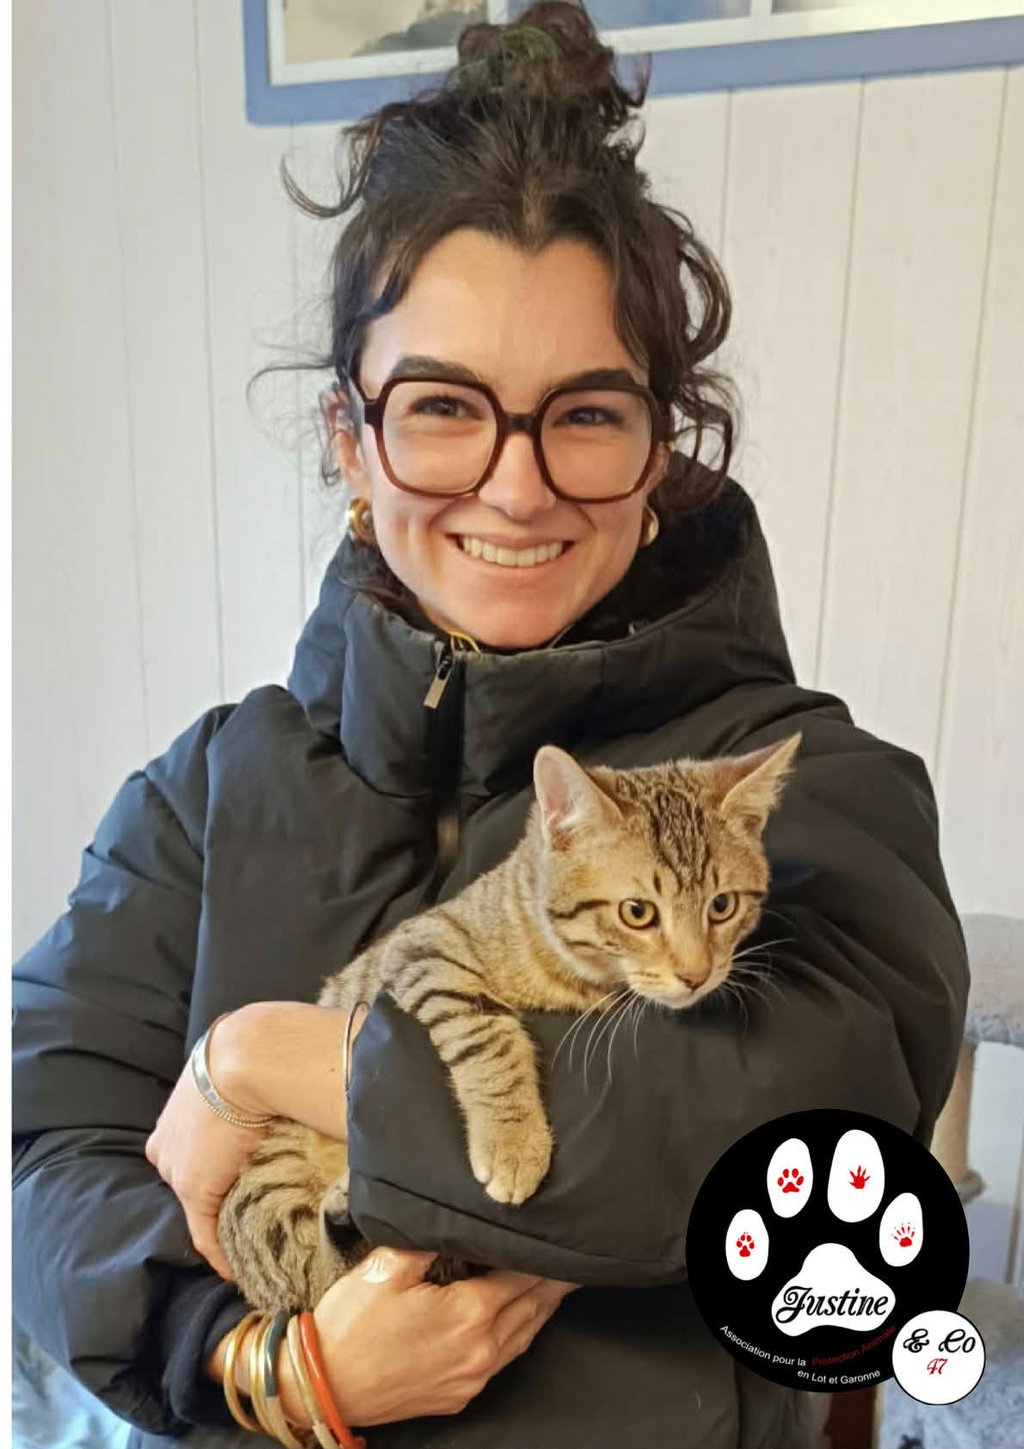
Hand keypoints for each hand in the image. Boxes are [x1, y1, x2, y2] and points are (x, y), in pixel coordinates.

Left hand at [146, 1005, 369, 1277]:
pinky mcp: (194, 1190)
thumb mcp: (250, 1050)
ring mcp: (177, 1165)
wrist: (252, 1055)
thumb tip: (301, 1063)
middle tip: (244, 1201)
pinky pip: (204, 1232)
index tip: (236, 1168)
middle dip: (213, 1184)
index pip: (192, 1139)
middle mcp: (168, 1135)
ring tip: (247, 1232)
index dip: (214, 1155)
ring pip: (196, 1200)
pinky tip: (237, 1269)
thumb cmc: (262, 1044)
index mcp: (182, 1099)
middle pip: (188, 1168)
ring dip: (219, 1216)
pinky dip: (220, 1253)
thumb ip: (261, 1066)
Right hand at [280, 1247, 577, 1426]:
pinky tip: (519, 1323)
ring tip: (558, 1287)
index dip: (542, 1258)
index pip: (523, 1279)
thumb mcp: (386, 1268)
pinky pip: (504, 1360)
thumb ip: (426, 1238)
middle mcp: (481, 1349)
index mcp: (470, 1313)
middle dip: (554, 1283)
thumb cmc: (352, 1324)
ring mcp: (472, 1376)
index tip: (561, 1239)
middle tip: (575, 1260)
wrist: (325, 1386)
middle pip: (532, 1309)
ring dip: (542, 1310)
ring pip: (523, 1337)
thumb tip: (450, 1216)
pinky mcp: (459, 1395)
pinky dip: (520, 1336)